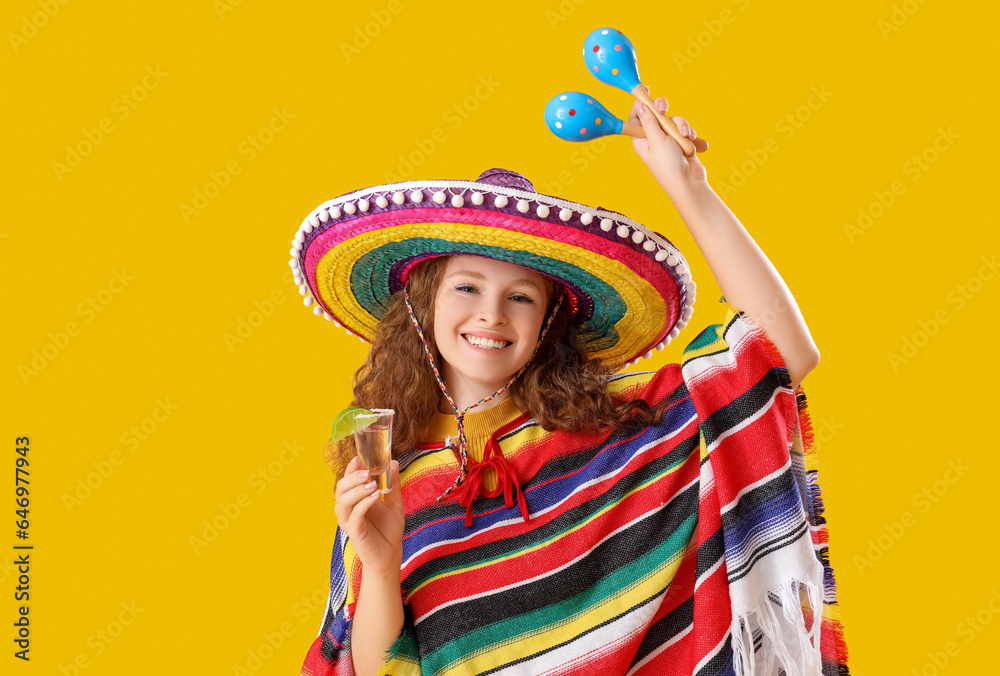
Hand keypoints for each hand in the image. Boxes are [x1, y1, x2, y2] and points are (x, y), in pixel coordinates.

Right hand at [334, 456, 404, 576]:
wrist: (391, 554)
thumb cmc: (389, 529)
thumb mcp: (394, 502)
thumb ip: (392, 483)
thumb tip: (392, 462)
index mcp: (355, 500)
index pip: (347, 481)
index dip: (350, 469)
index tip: (359, 458)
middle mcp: (348, 509)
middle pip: (340, 489)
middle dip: (352, 477)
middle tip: (368, 472)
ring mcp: (349, 521)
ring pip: (343, 502)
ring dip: (357, 490)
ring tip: (372, 484)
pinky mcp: (354, 532)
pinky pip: (354, 515)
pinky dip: (364, 504)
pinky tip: (375, 496)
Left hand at [629, 86, 709, 191]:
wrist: (689, 182)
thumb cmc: (668, 165)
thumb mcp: (656, 140)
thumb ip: (649, 122)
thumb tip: (639, 105)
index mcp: (641, 139)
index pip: (637, 116)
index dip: (640, 102)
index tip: (645, 89)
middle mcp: (654, 138)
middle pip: (657, 114)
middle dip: (664, 111)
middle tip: (664, 108)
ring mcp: (669, 140)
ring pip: (675, 120)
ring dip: (682, 126)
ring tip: (686, 137)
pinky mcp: (682, 142)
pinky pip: (686, 129)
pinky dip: (691, 135)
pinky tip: (694, 143)